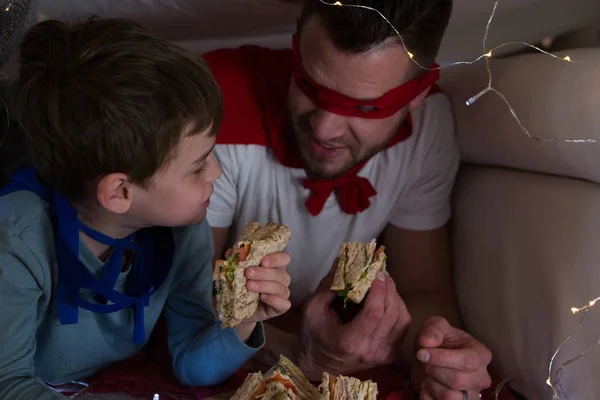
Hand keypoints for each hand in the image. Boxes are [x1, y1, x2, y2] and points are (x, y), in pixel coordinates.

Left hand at [225, 249, 290, 340]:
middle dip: (263, 273)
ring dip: (264, 285)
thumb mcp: (237, 271)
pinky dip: (274, 300)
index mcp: (275, 265)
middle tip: (248, 273)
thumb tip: (230, 252)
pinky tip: (263, 297)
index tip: (262, 261)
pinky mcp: (281, 307)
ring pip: (279, 288)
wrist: (240, 307)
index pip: (284, 258)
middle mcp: (282, 278)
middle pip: (279, 273)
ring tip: (249, 286)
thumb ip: (236, 261)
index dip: (275, 258)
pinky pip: (284, 304)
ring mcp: (283, 293)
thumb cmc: (242, 285)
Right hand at [297, 260, 410, 379]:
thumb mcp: (312, 309)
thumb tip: (343, 262)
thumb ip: (328, 286)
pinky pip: (402, 327)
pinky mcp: (389, 355)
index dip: (379, 290)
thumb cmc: (313, 336)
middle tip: (381, 273)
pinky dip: (399, 308)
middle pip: (392, 314)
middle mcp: (370, 351)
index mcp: (349, 342)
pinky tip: (388, 299)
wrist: (319, 364)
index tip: (375, 273)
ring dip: (396, 297)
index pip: (374, 313)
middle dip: (389, 288)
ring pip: (402, 319)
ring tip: (385, 283)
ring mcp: (382, 355)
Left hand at [412, 317, 491, 399]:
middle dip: (433, 370)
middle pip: (456, 381)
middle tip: (424, 361)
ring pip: (449, 397)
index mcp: (481, 355)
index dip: (441, 358)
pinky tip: (427, 384)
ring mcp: (472, 396)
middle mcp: (481, 378)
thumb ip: (433, 329)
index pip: (466, 361)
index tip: (422, 353)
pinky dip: (427, 395)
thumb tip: (427, 343)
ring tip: (428, 373)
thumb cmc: (440, 341)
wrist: (433, 358)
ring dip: (430, 383)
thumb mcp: (436, 326)